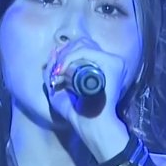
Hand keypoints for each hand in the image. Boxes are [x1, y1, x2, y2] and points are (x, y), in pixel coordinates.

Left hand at [44, 38, 130, 161]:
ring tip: (59, 74)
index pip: (81, 46)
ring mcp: (112, 61)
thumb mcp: (58, 90)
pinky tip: (63, 71)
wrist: (89, 124)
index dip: (65, 53)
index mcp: (99, 65)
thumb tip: (53, 51)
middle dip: (64, 53)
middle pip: (82, 42)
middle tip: (56, 72)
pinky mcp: (113, 64)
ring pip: (83, 44)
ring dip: (65, 56)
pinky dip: (70, 58)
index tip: (56, 69)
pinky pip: (86, 51)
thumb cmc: (75, 111)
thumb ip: (53, 71)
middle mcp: (108, 61)